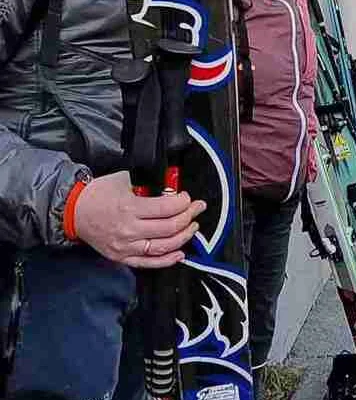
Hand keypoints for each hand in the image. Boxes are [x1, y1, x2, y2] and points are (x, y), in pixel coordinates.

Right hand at [73, 171, 206, 268]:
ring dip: (183, 237)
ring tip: (192, 227)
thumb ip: (147, 183)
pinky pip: (148, 263)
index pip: (167, 208)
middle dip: (189, 217)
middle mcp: (128, 230)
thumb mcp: (124, 179)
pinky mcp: (121, 257)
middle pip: (169, 227)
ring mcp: (125, 246)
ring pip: (163, 246)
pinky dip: (166, 260)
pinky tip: (180, 253)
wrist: (72, 211)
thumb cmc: (97, 194)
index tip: (187, 198)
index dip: (183, 202)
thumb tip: (170, 186)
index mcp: (129, 208)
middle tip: (197, 209)